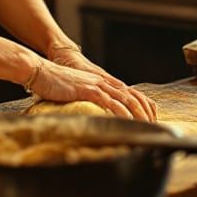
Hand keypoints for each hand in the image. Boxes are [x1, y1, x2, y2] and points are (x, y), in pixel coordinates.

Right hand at [29, 59, 156, 121]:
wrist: (40, 71)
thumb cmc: (54, 83)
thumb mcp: (75, 92)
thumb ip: (85, 100)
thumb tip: (89, 114)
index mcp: (102, 82)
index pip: (130, 92)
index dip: (143, 104)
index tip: (152, 117)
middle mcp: (103, 81)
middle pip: (133, 96)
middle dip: (146, 111)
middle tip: (155, 125)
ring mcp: (96, 84)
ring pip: (125, 99)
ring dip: (138, 114)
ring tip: (147, 126)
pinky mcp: (87, 90)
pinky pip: (109, 102)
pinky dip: (121, 112)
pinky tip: (128, 121)